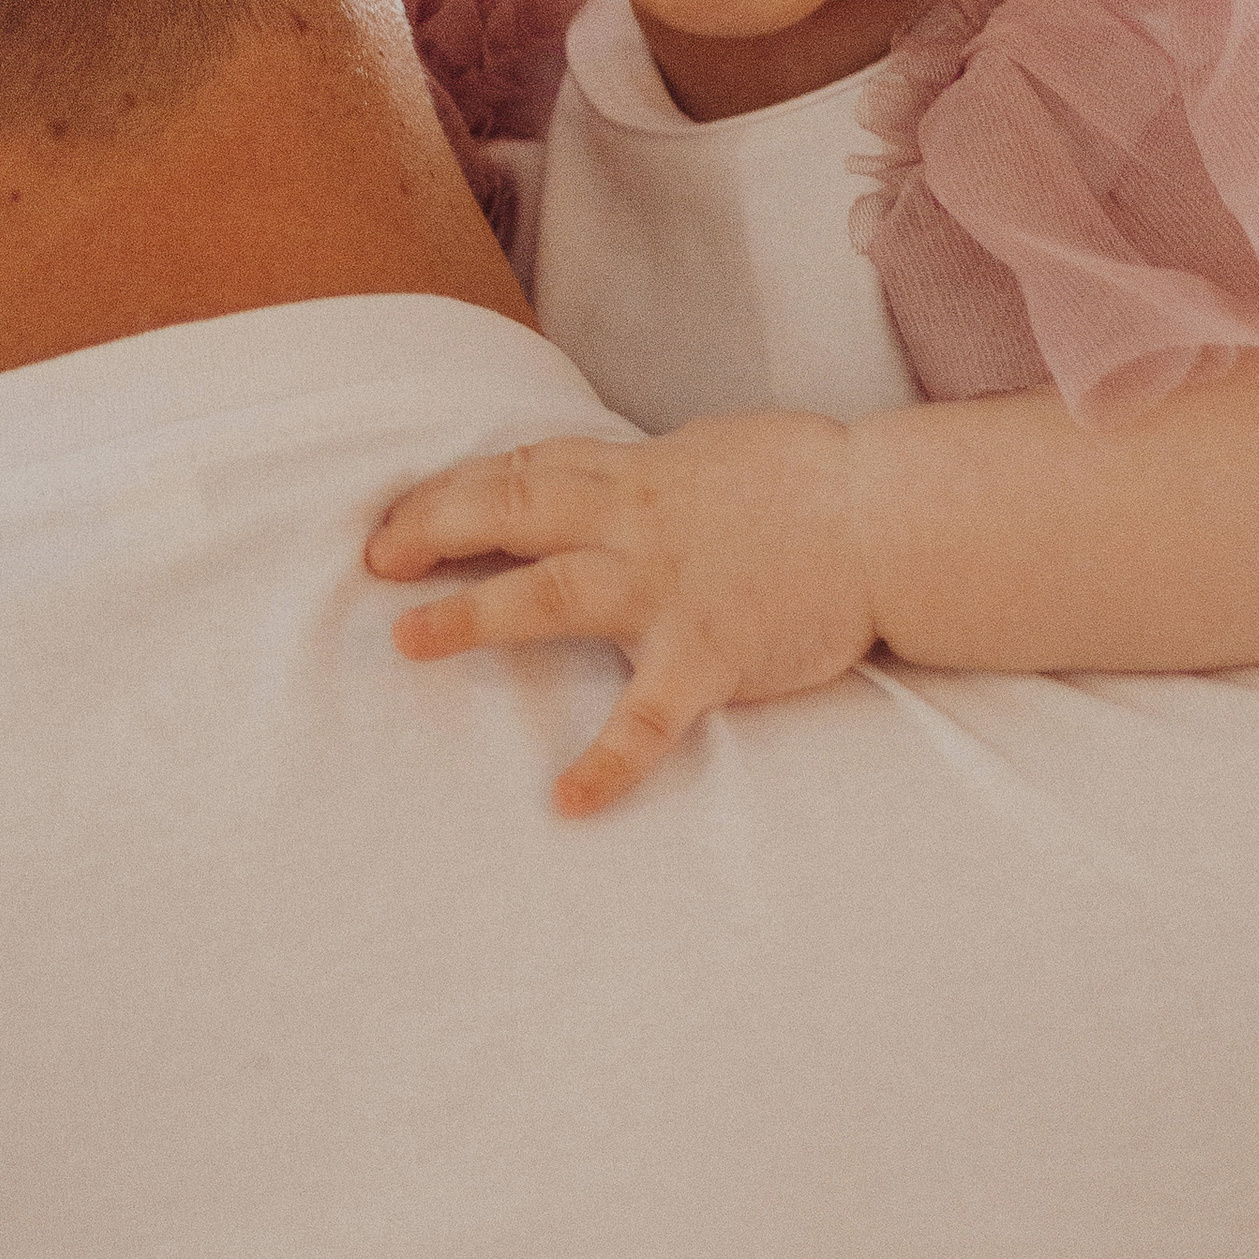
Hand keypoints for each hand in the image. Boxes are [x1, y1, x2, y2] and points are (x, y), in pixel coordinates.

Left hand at [364, 414, 878, 815]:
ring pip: (550, 594)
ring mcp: (667, 589)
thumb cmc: (799, 485)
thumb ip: (631, 478)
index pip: (518, 472)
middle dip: (433, 530)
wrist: (884, 520)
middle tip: (375, 562)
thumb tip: (573, 487)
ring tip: (411, 643)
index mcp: (633, 475)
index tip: (391, 522)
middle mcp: (634, 523)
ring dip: (474, 617)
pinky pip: (647, 716)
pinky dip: (606, 761)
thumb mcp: (699, 457)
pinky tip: (566, 802)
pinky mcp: (707, 655)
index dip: (446, 493)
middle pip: (512, 512)